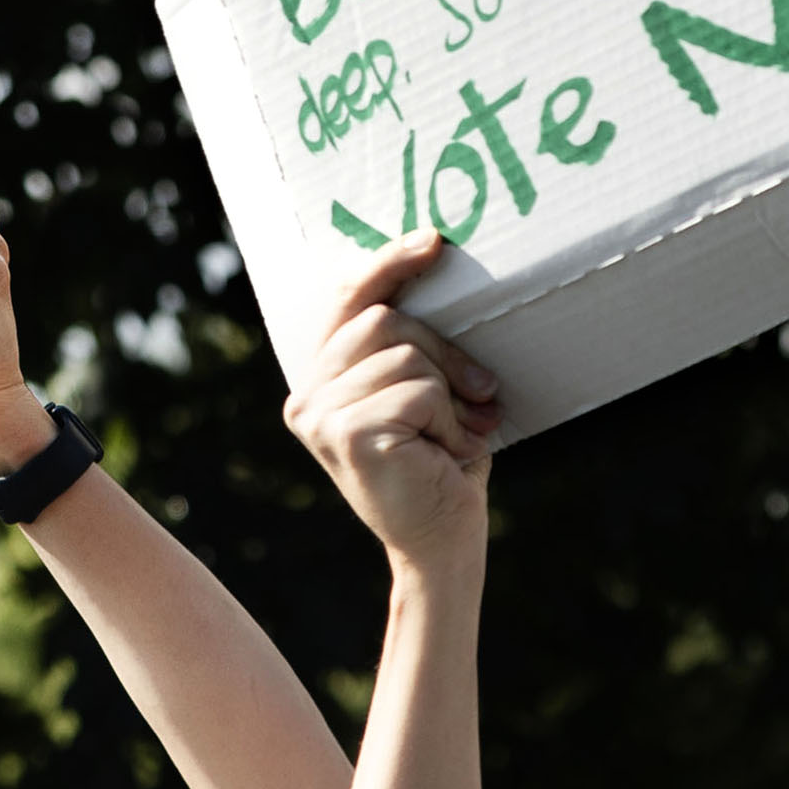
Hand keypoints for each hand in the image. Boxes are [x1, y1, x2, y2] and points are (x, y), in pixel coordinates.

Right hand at [282, 232, 502, 570]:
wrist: (444, 545)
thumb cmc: (442, 467)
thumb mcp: (425, 393)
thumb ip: (412, 346)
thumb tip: (434, 262)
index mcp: (319, 381)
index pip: (346, 300)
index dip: (388, 264)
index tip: (435, 243)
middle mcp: (306, 397)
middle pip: (384, 320)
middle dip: (446, 351)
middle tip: (481, 394)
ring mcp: (321, 416)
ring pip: (406, 354)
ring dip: (451, 394)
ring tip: (459, 435)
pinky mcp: (348, 435)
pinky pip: (418, 391)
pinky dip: (450, 420)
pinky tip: (450, 454)